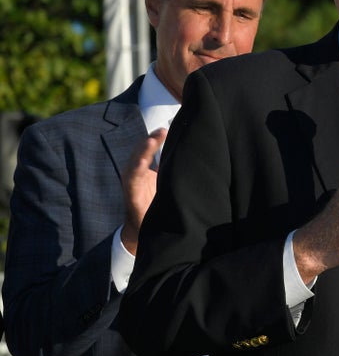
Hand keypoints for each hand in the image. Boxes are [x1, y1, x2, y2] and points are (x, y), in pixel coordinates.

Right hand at [120, 129, 166, 254]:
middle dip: (152, 139)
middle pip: (142, 150)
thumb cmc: (159, 203)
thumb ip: (173, 167)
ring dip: (144, 149)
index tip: (170, 126)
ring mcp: (132, 182)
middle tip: (164, 129)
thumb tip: (191, 152)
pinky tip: (142, 161)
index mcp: (146, 168)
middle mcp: (138, 172)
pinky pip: (132, 179)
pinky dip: (136, 169)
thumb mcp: (167, 181)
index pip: (151, 148)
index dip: (158, 137)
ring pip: (136, 161)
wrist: (148, 229)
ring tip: (154, 137)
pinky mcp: (131, 194)